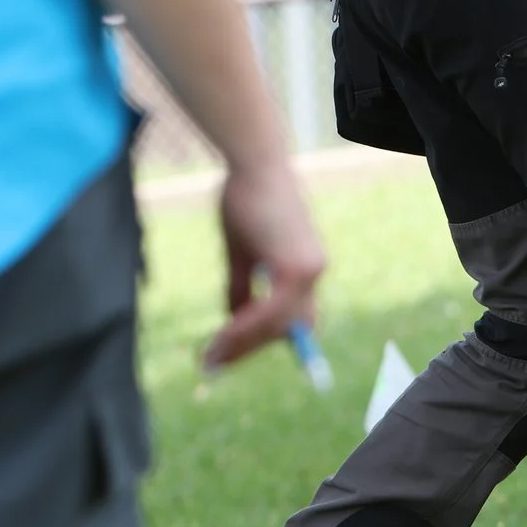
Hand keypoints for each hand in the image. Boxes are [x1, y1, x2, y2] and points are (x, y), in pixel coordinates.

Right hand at [203, 158, 326, 370]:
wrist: (252, 164)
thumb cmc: (244, 199)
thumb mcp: (241, 253)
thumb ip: (242, 288)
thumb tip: (233, 320)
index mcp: (306, 269)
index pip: (292, 320)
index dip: (264, 341)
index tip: (234, 355)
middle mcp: (314, 272)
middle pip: (286, 329)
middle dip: (250, 349)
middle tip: (216, 362)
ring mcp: (308, 270)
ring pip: (278, 325)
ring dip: (243, 344)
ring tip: (213, 357)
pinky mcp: (296, 266)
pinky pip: (270, 311)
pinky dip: (245, 328)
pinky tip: (223, 338)